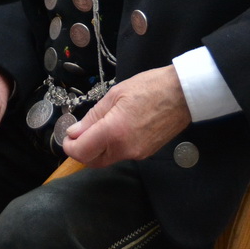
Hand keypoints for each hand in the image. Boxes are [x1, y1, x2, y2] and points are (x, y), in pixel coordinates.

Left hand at [61, 66, 191, 167]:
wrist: (183, 94)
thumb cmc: (149, 87)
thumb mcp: (115, 95)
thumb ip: (93, 117)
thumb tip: (75, 132)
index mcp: (114, 132)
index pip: (82, 152)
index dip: (69, 146)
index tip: (67, 135)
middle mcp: (125, 149)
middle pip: (93, 161)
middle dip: (81, 150)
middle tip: (77, 133)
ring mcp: (137, 153)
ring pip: (107, 159)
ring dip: (96, 150)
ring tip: (95, 129)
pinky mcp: (146, 153)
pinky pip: (122, 155)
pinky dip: (111, 147)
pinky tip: (113, 131)